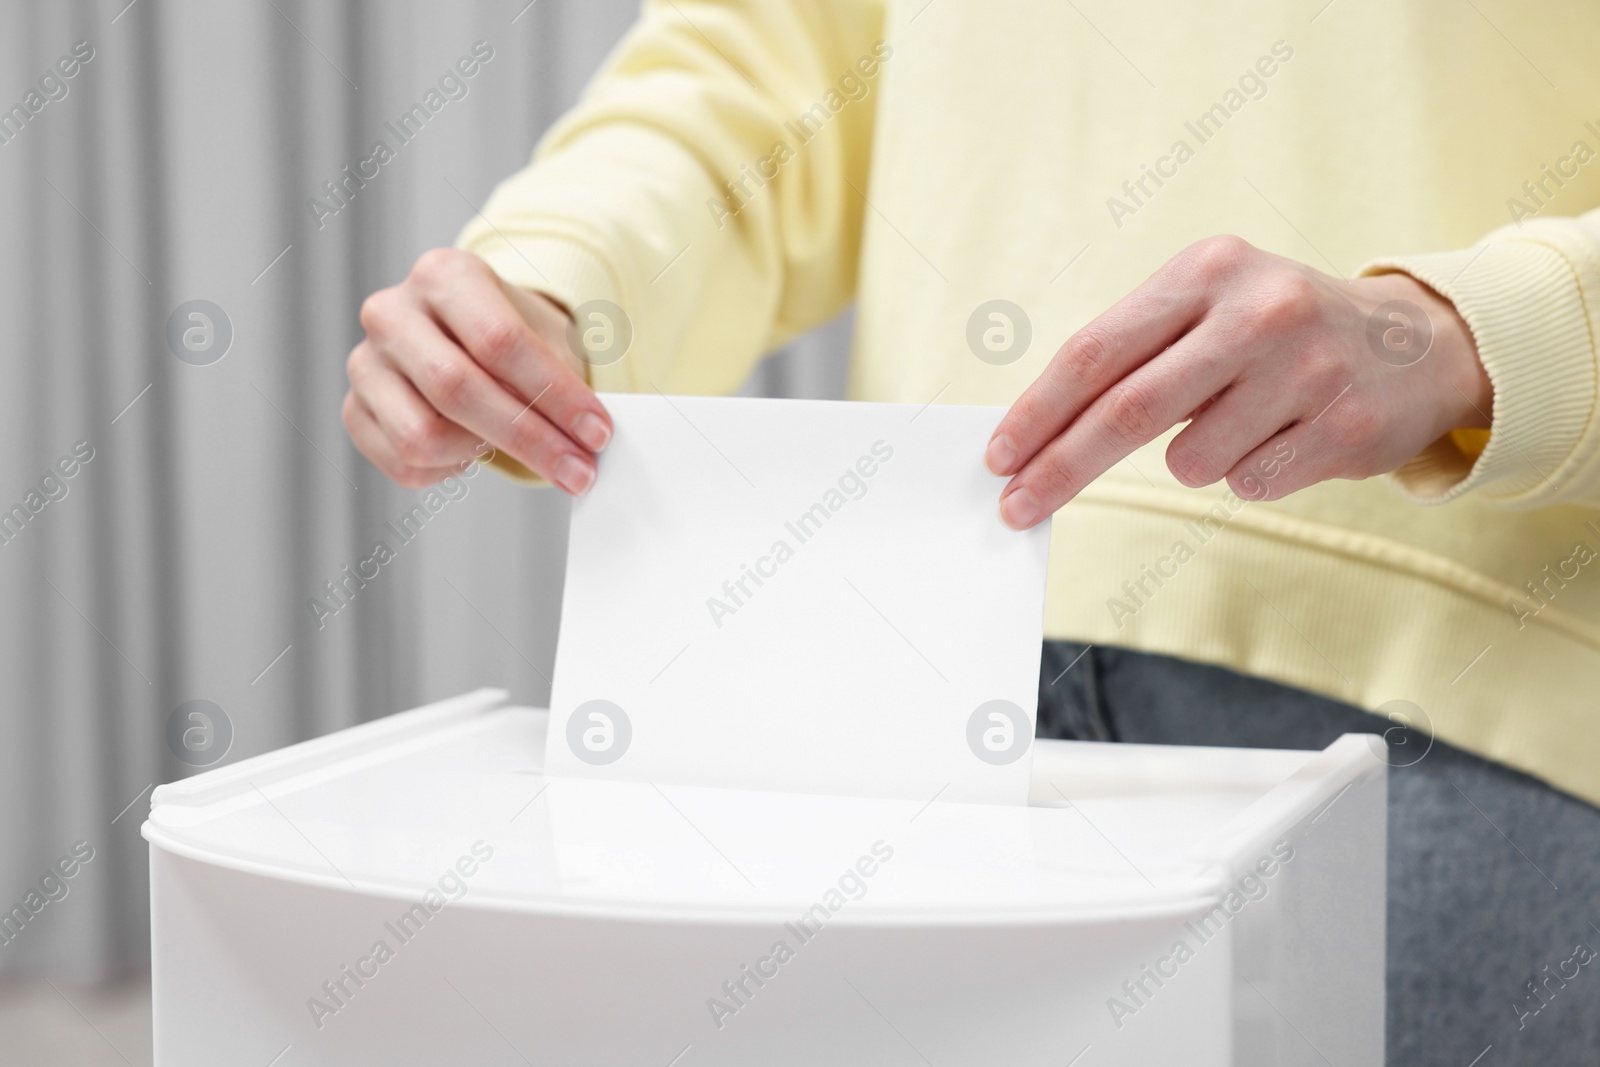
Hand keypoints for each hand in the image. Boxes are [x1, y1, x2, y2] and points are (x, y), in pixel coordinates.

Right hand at [343, 248, 610, 492]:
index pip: (500, 341)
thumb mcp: (546, 335)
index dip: (554, 395)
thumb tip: (588, 438)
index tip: (597, 432)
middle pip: (458, 389)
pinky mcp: (354, 410)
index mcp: (443, 275)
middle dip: (530, 439)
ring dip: (482, 451)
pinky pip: (404, 464)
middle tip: (579, 471)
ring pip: (422, 436)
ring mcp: (365, 363)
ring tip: (515, 443)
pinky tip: (472, 447)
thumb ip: (563, 379)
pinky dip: (450, 469)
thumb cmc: (513, 336)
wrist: (468, 336)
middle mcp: (391, 313)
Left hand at [987, 235, 1492, 527]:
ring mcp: (1308, 368)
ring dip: (1192, 460)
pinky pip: (1249, 483)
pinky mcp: (1345, 427)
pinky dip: (1250, 473)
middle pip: (1126, 412)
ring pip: (1190, 461)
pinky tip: (1287, 435)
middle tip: (1016, 507)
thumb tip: (1038, 433)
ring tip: (1242, 421)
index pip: (1096, 350)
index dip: (1038, 411)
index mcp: (1208, 269)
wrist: (1418, 344)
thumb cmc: (1279, 330)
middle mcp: (1259, 311)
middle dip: (1060, 468)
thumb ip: (1132, 352)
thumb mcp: (1209, 304)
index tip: (998, 457)